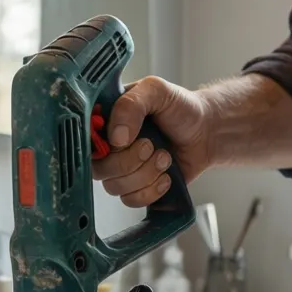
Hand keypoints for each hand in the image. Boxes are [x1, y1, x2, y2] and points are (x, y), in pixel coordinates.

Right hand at [92, 76, 214, 208]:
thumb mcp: (156, 91)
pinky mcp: (137, 187)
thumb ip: (131, 105)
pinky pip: (130, 200)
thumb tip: (115, 138)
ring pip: (115, 187)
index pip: (85, 141)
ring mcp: (122, 169)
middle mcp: (109, 146)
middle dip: (130, 161)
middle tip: (152, 145)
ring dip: (145, 175)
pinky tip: (165, 177)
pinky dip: (151, 191)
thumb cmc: (181, 108)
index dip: (100, 147)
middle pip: (99, 169)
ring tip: (165, 157)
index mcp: (106, 120)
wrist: (207, 132)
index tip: (123, 140)